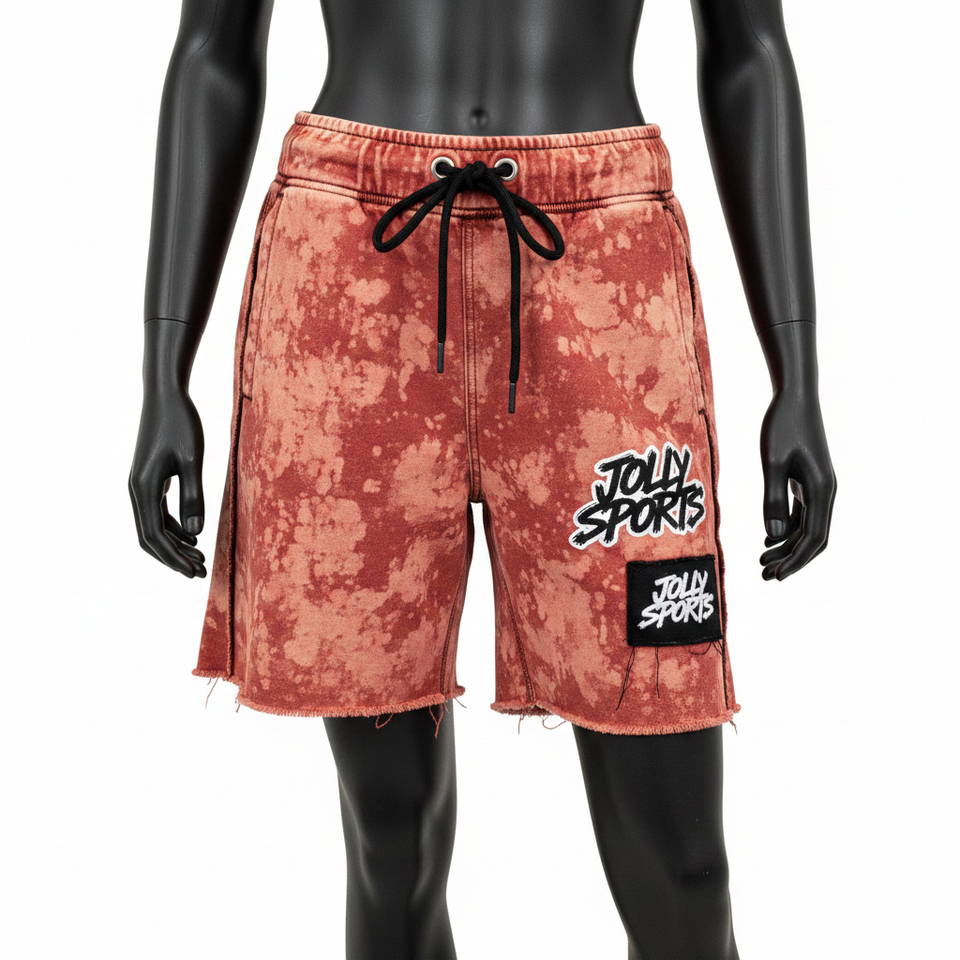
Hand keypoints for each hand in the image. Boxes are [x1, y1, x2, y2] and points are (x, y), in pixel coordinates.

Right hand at [129, 382, 206, 576]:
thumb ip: (194, 495)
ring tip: (200, 558)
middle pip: (151, 537)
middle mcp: (137, 490)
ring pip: (154, 526)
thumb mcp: (193, 460)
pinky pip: (159, 512)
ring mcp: (142, 485)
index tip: (194, 572)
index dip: (173, 558)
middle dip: (174, 557)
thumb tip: (196, 533)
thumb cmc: (181, 423)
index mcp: (144, 488)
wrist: (165, 395)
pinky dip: (175, 527)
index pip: (154, 536)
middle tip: (200, 572)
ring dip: (176, 544)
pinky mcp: (150, 478)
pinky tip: (193, 535)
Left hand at [758, 389, 836, 579]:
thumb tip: (773, 537)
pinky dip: (787, 528)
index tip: (776, 577)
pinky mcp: (809, 480)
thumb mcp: (772, 464)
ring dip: (786, 546)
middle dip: (791, 559)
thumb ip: (773, 499)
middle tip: (764, 576)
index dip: (796, 560)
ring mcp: (818, 486)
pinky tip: (768, 539)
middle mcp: (826, 491)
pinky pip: (801, 513)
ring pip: (807, 527)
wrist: (795, 397)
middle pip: (813, 538)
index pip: (813, 537)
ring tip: (761, 562)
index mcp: (822, 490)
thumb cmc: (782, 426)